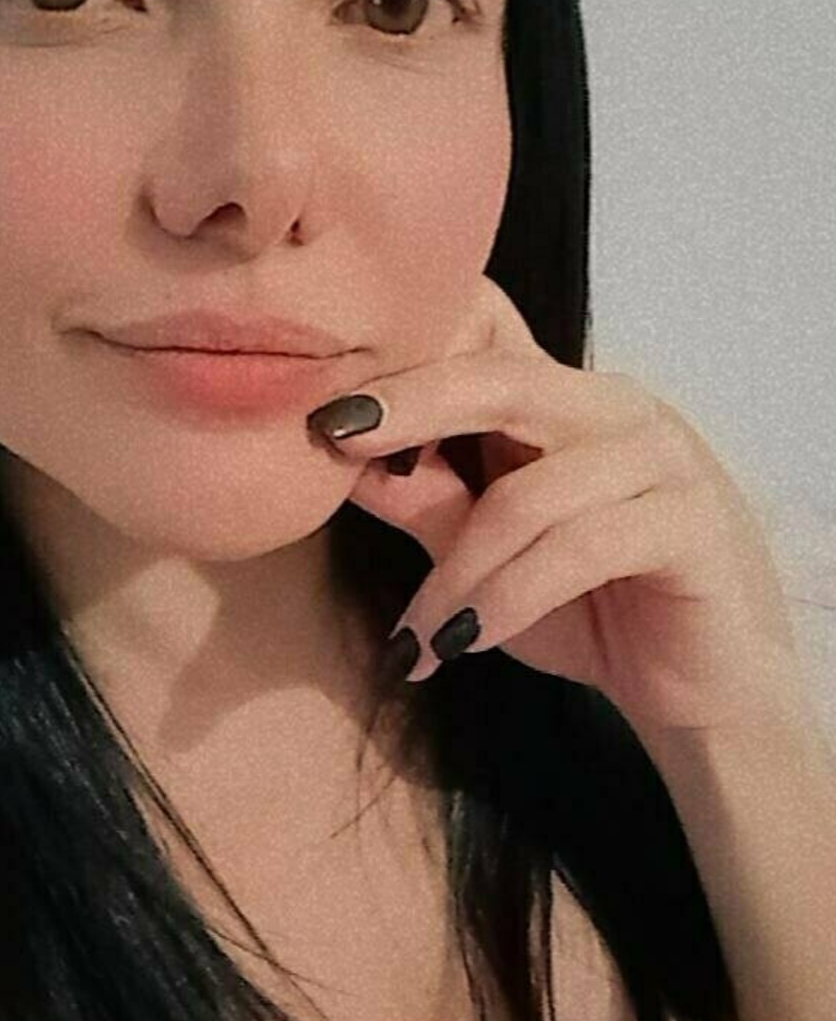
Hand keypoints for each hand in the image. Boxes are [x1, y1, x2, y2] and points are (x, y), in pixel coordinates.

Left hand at [306, 278, 811, 743]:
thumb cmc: (586, 607)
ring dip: (455, 575)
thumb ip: (422, 501)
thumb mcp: (482, 556)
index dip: (407, 348)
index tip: (322, 399)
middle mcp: (613, 408)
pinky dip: (507, 600)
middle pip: (500, 379)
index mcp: (561, 398)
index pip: (487, 331)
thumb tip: (332, 462)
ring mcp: (661, 457)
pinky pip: (578, 550)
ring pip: (529, 495)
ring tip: (414, 638)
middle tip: (333, 437)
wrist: (698, 689)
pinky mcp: (690, 522)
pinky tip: (462, 644)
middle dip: (410, 405)